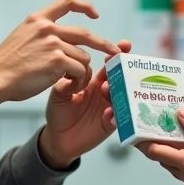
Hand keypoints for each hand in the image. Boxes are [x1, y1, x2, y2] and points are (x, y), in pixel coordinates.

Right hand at [0, 0, 118, 110]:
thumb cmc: (6, 65)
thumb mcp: (21, 37)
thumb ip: (40, 33)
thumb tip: (57, 37)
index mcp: (38, 19)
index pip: (67, 2)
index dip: (85, 7)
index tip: (95, 15)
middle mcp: (47, 28)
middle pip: (84, 33)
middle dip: (102, 43)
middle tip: (113, 50)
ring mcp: (53, 43)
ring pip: (82, 57)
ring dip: (80, 71)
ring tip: (70, 81)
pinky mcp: (57, 60)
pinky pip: (80, 69)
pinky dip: (78, 80)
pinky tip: (69, 85)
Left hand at [38, 39, 131, 168]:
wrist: (58, 138)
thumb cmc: (59, 113)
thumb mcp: (59, 94)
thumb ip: (66, 83)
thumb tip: (74, 73)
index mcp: (94, 82)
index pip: (108, 66)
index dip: (116, 55)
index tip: (123, 46)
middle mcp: (105, 93)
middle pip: (121, 79)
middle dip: (125, 70)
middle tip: (122, 65)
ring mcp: (109, 108)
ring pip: (121, 97)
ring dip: (116, 92)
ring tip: (106, 89)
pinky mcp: (108, 125)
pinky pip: (116, 119)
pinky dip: (114, 115)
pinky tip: (108, 113)